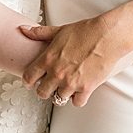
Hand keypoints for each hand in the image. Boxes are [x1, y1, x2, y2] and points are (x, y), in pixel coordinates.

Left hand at [18, 15, 132, 106]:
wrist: (108, 36)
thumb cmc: (86, 31)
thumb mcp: (59, 30)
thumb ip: (40, 33)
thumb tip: (23, 29)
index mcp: (48, 59)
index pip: (29, 77)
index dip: (28, 82)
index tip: (31, 83)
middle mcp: (57, 73)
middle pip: (42, 92)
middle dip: (44, 90)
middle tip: (49, 87)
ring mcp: (71, 82)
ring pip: (58, 99)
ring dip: (62, 94)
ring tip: (66, 87)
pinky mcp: (86, 88)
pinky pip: (77, 102)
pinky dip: (78, 99)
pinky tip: (79, 92)